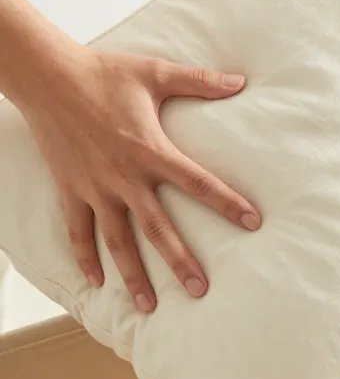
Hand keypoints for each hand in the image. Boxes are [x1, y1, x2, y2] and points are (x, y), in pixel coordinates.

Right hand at [19, 47, 259, 310]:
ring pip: (118, 241)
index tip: (253, 224)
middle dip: (180, 262)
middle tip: (200, 291)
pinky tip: (96, 283)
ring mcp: (96, 188)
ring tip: (149, 306)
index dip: (227, 203)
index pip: (198, 182)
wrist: (48, 76)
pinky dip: (85, 258)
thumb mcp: (155, 72)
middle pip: (158, 228)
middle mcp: (124, 176)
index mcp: (150, 149)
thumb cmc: (105, 72)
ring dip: (133, 275)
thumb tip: (241, 80)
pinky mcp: (71, 190)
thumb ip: (200, 81)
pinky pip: (78, 231)